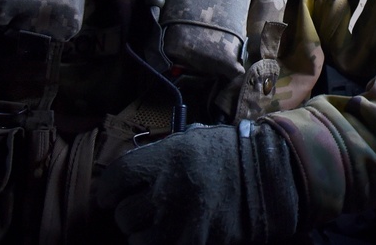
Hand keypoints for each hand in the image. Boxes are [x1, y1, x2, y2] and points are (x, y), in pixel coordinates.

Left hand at [96, 121, 297, 244]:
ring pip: (136, 239)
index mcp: (167, 157)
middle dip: (129, 212)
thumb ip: (159, 155)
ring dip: (143, 233)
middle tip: (143, 208)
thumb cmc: (228, 155)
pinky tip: (172, 235)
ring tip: (160, 224)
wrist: (268, 177)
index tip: (109, 195)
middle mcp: (169, 189)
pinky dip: (162, 244)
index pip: (116, 177)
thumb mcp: (193, 140)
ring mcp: (181, 221)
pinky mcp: (194, 243)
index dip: (107, 189)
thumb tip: (129, 174)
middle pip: (123, 213)